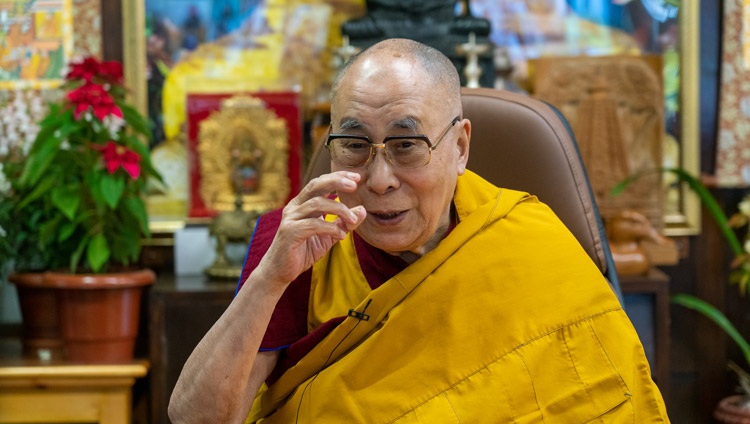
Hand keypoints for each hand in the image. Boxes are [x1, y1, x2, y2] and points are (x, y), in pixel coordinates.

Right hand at [254, 171, 366, 288]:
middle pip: (315, 185)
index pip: (320, 183)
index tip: (356, 177)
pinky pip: (313, 224)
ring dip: (339, 210)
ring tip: (352, 220)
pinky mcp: (289, 232)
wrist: (280, 271)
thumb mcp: (329, 236)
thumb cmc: (303, 251)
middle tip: (354, 185)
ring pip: (316, 204)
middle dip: (336, 182)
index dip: (337, 177)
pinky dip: (330, 228)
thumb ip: (344, 223)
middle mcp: (294, 207)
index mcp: (302, 204)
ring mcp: (290, 218)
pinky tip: (341, 236)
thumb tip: (362, 210)